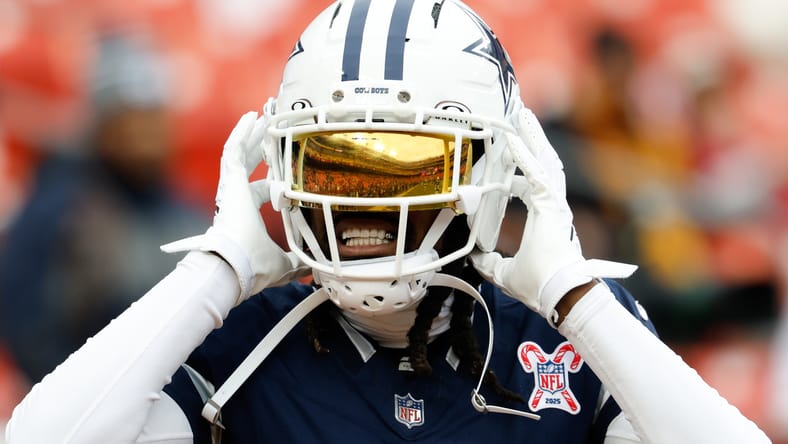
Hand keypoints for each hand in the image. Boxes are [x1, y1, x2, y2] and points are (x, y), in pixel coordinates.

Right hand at [161, 112, 309, 301]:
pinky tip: (250, 117)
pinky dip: (241, 133)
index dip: (272, 180)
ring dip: (251, 135)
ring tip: (261, 117)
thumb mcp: (283, 263)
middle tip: (271, 132)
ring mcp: (231, 188)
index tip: (284, 170)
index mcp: (248, 215)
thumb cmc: (254, 266)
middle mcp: (237, 199)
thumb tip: (313, 267)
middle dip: (260, 149)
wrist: (235, 265)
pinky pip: (232, 150)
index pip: (260, 190)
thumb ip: (297, 262)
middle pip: (249, 166)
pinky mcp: (228, 181)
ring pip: (240, 154)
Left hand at [469, 108, 635, 325]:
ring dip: (531, 137)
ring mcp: (555, 204)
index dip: (519, 167)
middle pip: (541, 163)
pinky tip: (513, 138)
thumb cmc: (539, 285)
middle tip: (521, 118)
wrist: (557, 294)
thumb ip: (490, 262)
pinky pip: (536, 174)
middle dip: (530, 139)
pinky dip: (524, 155)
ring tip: (523, 115)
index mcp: (544, 218)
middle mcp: (552, 206)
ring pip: (543, 161)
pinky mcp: (552, 205)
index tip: (506, 155)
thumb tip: (475, 258)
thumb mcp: (505, 271)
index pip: (530, 184)